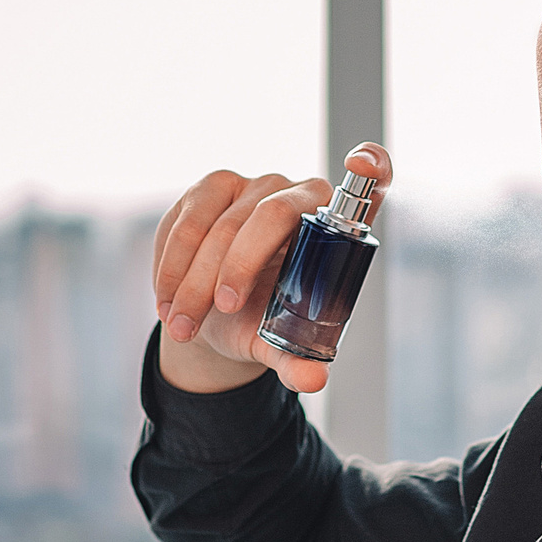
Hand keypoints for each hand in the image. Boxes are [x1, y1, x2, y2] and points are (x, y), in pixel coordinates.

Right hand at [151, 144, 391, 396]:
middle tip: (220, 309)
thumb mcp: (280, 343)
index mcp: (338, 228)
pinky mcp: (212, 188)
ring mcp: (255, 185)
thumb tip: (312, 379)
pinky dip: (172, 266)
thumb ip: (296, 360)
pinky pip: (186, 222)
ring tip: (183, 324)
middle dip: (239, 264)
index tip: (363, 162)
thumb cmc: (261, 320)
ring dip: (194, 278)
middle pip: (274, 212)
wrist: (212, 315)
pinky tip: (168, 299)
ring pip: (221, 222)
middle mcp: (301, 195)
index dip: (373, 166)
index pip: (373, 181)